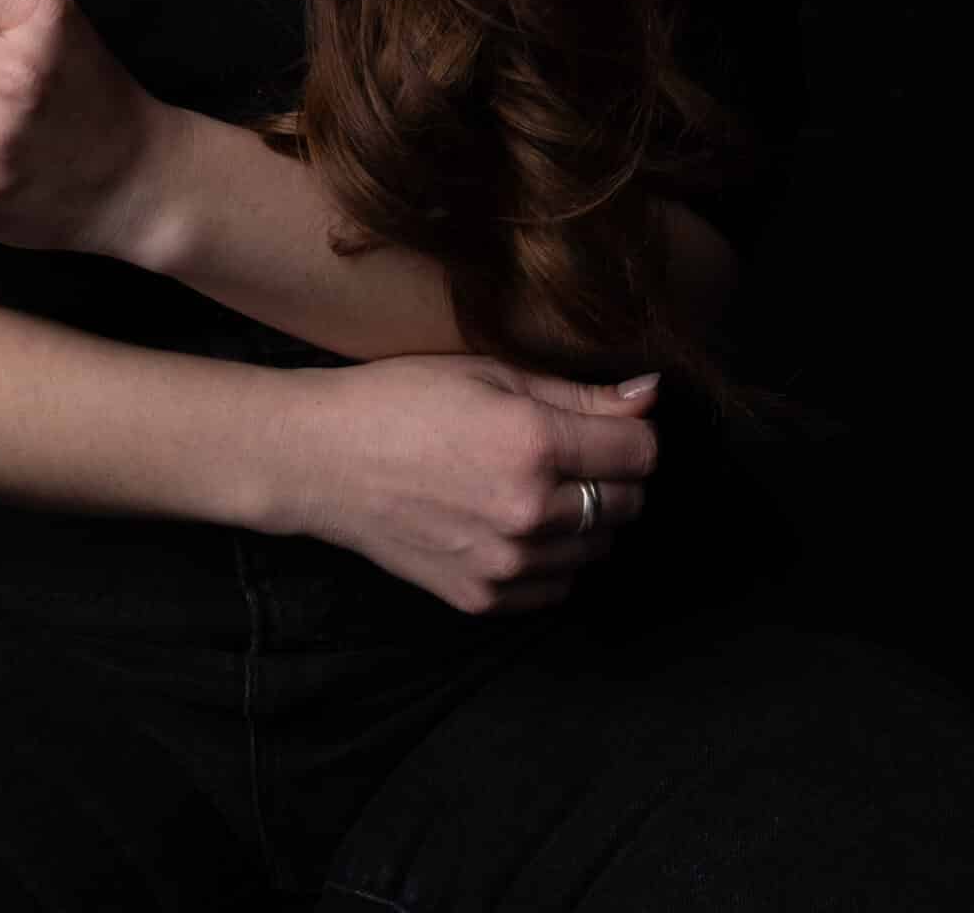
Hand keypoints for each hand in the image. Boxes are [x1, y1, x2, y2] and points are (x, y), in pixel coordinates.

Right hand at [264, 354, 658, 615]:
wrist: (324, 460)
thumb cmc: (400, 400)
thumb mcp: (488, 373)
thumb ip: (577, 394)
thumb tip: (650, 394)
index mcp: (532, 443)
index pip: (640, 452)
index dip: (631, 432)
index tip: (606, 424)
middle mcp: (528, 512)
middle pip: (628, 503)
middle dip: (612, 474)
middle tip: (565, 451)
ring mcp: (506, 565)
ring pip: (598, 549)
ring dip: (585, 519)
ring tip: (535, 486)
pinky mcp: (483, 599)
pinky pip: (557, 588)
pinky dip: (552, 559)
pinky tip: (515, 524)